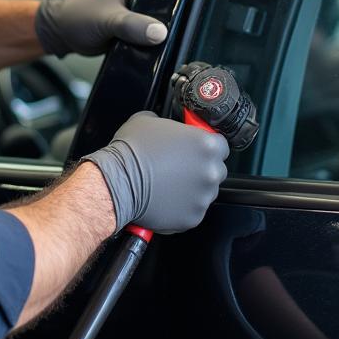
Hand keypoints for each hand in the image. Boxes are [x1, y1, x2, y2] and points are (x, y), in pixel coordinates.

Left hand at [34, 0, 166, 56]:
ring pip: (163, 21)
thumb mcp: (107, 19)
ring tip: (173, 40)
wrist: (63, 35)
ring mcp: (141, 10)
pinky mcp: (138, 27)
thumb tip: (159, 32)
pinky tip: (162, 48)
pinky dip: (155, 42)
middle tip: (179, 29)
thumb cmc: (80, 16)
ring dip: (164, 32)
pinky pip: (153, 35)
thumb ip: (132, 25)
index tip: (190, 8)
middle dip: (173, 17)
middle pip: (170, 4)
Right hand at [81, 111, 228, 233]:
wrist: (117, 181)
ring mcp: (203, 196)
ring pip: (205, 191)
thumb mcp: (150, 121)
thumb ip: (170, 126)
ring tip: (169, 183)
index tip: (195, 148)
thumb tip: (169, 130)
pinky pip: (193, 210)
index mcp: (205, 145)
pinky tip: (165, 197)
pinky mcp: (192, 217)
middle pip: (216, 169)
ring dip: (192, 187)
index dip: (206, 146)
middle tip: (179, 166)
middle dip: (200, 168)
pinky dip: (182, 205)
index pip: (220, 145)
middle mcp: (210, 172)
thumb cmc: (131, 151)